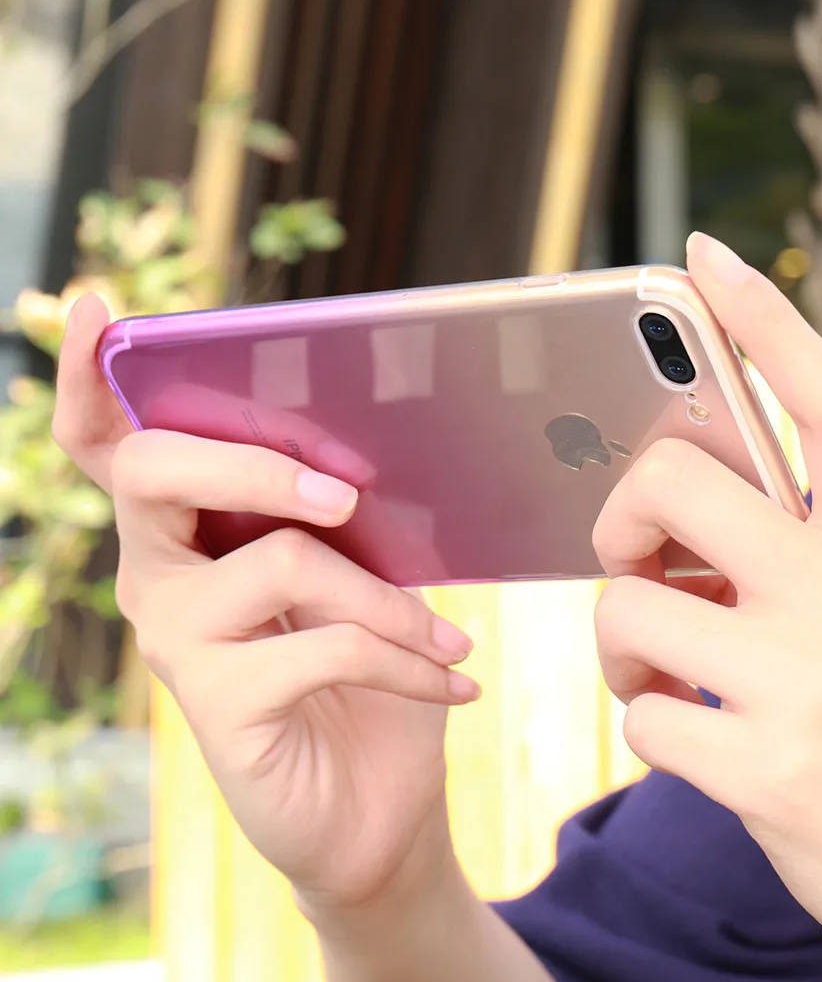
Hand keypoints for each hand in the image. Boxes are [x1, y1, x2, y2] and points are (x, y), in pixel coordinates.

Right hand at [52, 296, 478, 911]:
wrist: (378, 798)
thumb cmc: (368, 670)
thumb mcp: (360, 575)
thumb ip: (338, 515)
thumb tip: (370, 449)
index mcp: (186, 528)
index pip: (110, 446)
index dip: (86, 376)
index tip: (97, 305)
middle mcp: (155, 576)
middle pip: (157, 471)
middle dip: (258, 464)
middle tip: (348, 495)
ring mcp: (176, 641)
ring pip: (279, 561)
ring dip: (388, 600)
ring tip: (449, 639)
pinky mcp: (215, 706)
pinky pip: (326, 648)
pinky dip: (408, 660)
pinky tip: (454, 682)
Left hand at [593, 234, 821, 981]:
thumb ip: (796, 545)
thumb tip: (669, 499)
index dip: (763, 318)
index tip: (702, 259)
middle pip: (673, 480)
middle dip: (622, 517)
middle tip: (641, 562)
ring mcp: (809, 681)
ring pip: (626, 606)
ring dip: (622, 643)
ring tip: (664, 673)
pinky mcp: (769, 768)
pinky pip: (638, 717)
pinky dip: (643, 723)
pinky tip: (689, 737)